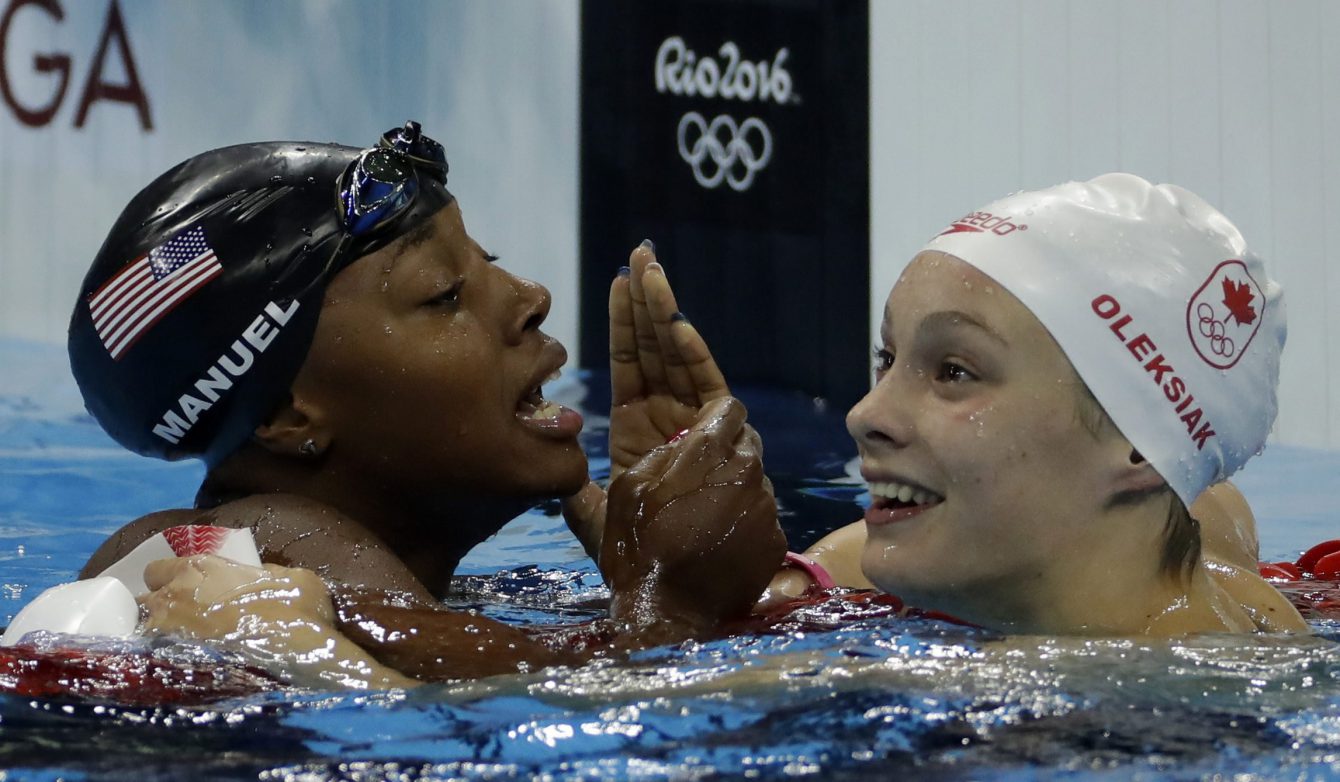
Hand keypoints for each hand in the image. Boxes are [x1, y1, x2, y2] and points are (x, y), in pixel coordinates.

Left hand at [140, 555, 415, 689]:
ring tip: (171, 651)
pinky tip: (169, 673)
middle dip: (153, 608)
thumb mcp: (295, 578)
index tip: (182, 591)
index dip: (167, 580)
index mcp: (201, 568)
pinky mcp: (166, 665)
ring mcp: (165, 632)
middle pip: (141, 599)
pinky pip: (146, 661)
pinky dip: (153, 664)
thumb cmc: (296, 611)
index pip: (158, 569)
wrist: (292, 654)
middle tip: (176, 622)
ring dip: (151, 637)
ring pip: (138, 631)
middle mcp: (173, 595)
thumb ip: (267, 573)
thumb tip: (261, 577)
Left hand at [564, 242, 731, 558]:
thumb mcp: (592, 517)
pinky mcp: (717, 441)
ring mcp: (695, 427)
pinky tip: (673, 323)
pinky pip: (706, 388)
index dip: (625, 322)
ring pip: (681, 359)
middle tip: (639, 254)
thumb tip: (543, 469)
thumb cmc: (636, 561)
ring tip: (651, 271)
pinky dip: (690, 357)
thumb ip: (574, 490)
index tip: (615, 281)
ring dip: (666, 314)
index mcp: (640, 428)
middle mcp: (672, 419)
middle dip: (649, 301)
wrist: (672, 596)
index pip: (632, 362)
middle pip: (658, 348)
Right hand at [600, 396, 783, 626]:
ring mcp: (766, 505)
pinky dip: (746, 521)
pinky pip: (763, 515)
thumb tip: (680, 444)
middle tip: (701, 476)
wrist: (667, 611)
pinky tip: (722, 541)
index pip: (729, 408)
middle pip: (747, 442)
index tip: (702, 433)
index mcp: (707, 450)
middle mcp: (746, 469)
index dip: (714, 418)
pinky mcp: (776, 538)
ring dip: (737, 487)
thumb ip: (660, 454)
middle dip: (727, 452)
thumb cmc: (638, 546)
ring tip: (709, 515)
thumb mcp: (629, 488)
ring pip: (757, 480)